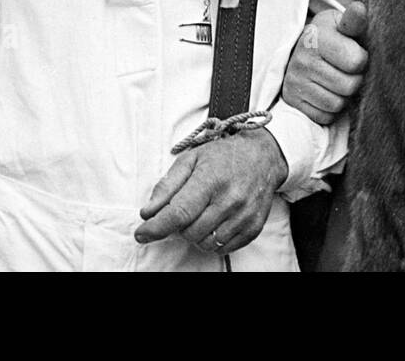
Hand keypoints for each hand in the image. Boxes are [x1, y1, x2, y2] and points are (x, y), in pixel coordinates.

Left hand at [135, 128, 287, 255]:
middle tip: (186, 209)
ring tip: (202, 213)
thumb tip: (148, 213)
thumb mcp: (191, 159)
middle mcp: (230, 200)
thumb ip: (167, 186)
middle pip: (189, 232)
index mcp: (211, 180)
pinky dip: (213, 240)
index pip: (179, 213)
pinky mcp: (253, 227)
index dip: (156, 227)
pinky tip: (215, 221)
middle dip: (180, 225)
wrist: (263, 156)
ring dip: (196, 234)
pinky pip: (223, 248)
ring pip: (205, 243)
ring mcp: (244, 216)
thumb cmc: (224, 156)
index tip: (141, 234)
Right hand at [281, 1, 368, 124]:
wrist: (301, 53)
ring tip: (335, 79)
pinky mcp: (291, 100)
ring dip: (342, 96)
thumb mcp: (340, 25)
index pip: (357, 62)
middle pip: (349, 86)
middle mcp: (301, 59)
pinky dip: (329, 108)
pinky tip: (325, 91)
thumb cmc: (330, 38)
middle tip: (344, 69)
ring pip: (337, 103)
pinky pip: (324, 115)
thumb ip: (354, 20)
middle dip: (354, 79)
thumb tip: (359, 8)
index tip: (353, 53)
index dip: (361, 59)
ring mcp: (294, 81)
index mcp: (316, 36)